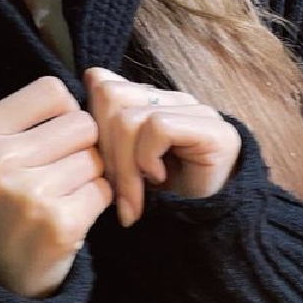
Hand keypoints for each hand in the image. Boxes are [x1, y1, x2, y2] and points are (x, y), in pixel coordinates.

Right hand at [0, 75, 111, 298]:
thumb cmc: (4, 203)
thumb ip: (33, 117)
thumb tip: (96, 81)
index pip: (52, 90)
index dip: (63, 113)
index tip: (51, 140)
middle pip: (81, 123)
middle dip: (81, 147)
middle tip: (59, 174)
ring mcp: (28, 193)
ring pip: (96, 157)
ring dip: (90, 177)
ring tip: (61, 197)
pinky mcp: (59, 223)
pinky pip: (104, 190)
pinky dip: (97, 203)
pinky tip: (72, 217)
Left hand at [83, 67, 241, 227]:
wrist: (208, 226)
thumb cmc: (161, 196)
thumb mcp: (122, 163)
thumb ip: (109, 127)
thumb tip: (90, 77)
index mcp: (149, 100)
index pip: (103, 83)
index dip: (91, 124)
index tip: (96, 168)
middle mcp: (171, 98)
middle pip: (111, 96)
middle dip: (103, 149)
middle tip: (113, 190)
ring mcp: (194, 110)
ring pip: (130, 117)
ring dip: (124, 166)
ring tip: (133, 197)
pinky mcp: (212, 129)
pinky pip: (158, 127)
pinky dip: (148, 159)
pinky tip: (158, 179)